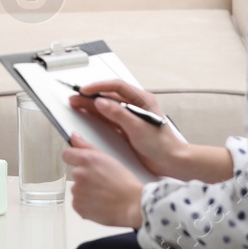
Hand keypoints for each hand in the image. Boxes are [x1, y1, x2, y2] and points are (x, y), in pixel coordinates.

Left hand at [63, 133, 144, 228]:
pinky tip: (99, 203)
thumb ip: (86, 146)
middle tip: (101, 182)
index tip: (81, 164)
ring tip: (103, 194)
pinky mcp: (78, 206)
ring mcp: (77, 191)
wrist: (133, 205)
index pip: (67, 154)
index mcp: (86, 159)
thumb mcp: (108, 158)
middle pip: (75, 173)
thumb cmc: (124, 182)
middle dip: (84, 177)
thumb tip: (73, 137)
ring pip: (77, 189)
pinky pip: (78, 203)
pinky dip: (86, 204)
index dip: (74, 159)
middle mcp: (79, 174)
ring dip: (85, 191)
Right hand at [68, 79, 183, 179]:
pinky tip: (87, 114)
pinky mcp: (126, 128)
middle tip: (75, 97)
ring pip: (107, 107)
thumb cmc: (163, 144)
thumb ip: (119, 114)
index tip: (85, 90)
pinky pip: (108, 118)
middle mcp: (135, 106)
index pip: (117, 87)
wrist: (172, 162)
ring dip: (91, 105)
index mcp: (142, 99)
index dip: (99, 86)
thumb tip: (101, 102)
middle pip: (109, 96)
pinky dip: (97, 116)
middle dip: (91, 95)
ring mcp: (130, 117)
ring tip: (76, 104)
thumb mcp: (138, 127)